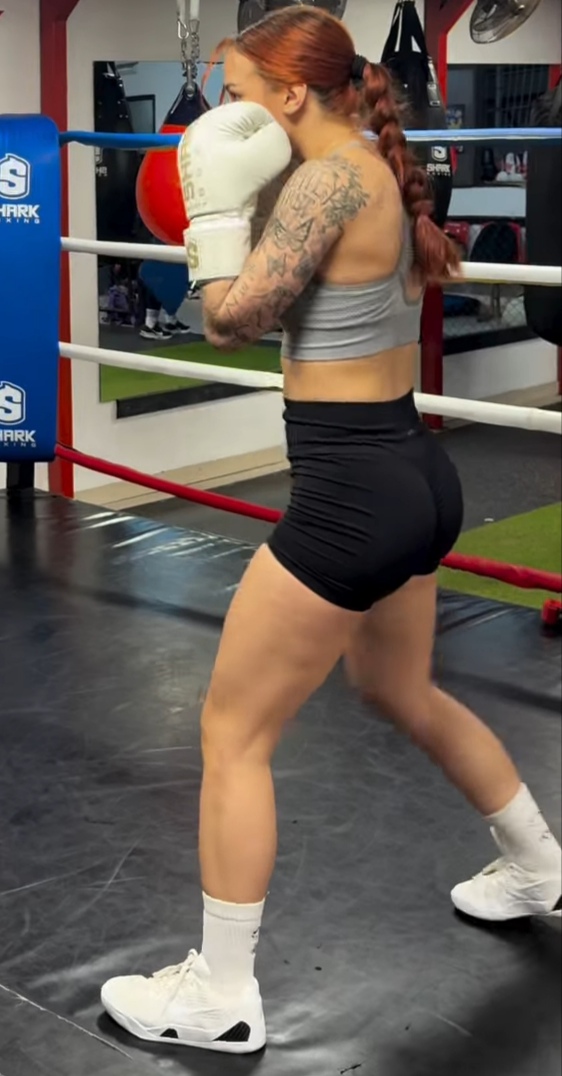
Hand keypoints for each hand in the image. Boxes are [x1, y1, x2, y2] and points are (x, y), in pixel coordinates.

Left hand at [178, 102, 291, 281]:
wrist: (212, 226)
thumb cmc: (238, 188)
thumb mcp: (270, 156)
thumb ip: (278, 135)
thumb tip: (274, 135)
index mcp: (212, 118)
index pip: (256, 112)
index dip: (271, 134)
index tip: (269, 158)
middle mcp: (198, 126)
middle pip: (242, 125)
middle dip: (256, 143)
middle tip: (258, 168)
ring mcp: (193, 146)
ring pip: (233, 139)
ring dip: (245, 153)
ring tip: (246, 174)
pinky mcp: (194, 163)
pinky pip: (221, 153)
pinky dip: (232, 163)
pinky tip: (233, 179)